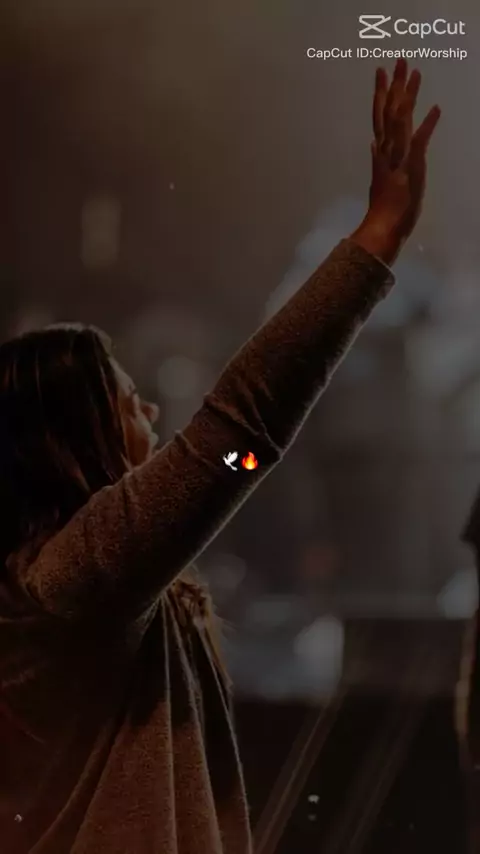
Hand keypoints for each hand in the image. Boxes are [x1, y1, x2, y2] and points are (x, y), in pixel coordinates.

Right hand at [352, 59, 440, 264]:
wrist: (384, 227)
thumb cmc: (385, 209)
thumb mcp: (381, 179)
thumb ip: (378, 159)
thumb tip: (373, 143)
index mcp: (381, 152)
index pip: (380, 116)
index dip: (381, 93)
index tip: (382, 72)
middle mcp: (388, 149)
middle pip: (388, 110)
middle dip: (393, 85)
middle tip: (398, 60)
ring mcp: (399, 156)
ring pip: (401, 119)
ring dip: (408, 95)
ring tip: (414, 72)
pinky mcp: (411, 166)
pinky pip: (419, 142)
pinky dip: (427, 125)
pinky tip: (436, 108)